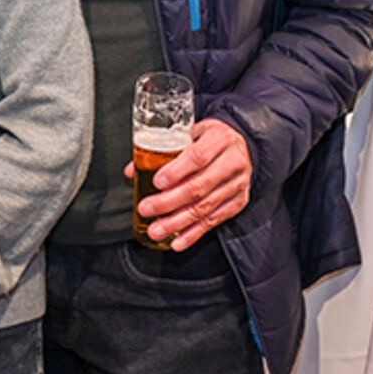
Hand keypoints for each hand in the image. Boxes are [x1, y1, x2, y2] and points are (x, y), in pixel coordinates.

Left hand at [126, 118, 251, 250]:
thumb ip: (163, 148)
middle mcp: (233, 162)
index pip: (198, 157)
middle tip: (147, 209)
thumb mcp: (190, 132)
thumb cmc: (210, 138)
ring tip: (156, 230)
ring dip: (177, 222)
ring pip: (205, 207)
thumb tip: (133, 171)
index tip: (156, 182)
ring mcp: (237, 184)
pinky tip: (177, 241)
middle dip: (169, 201)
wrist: (240, 145)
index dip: (176, 172)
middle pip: (199, 186)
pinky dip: (194, 233)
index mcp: (220, 138)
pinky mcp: (238, 202)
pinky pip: (214, 221)